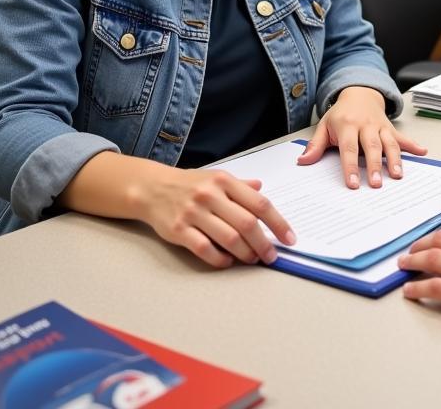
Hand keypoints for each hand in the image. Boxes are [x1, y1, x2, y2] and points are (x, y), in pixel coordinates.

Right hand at [136, 164, 295, 269]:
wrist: (152, 188)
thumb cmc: (189, 184)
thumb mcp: (216, 177)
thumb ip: (239, 186)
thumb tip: (261, 188)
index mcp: (224, 181)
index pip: (259, 203)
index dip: (278, 223)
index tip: (289, 239)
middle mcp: (211, 195)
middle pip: (246, 224)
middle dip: (264, 244)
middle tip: (271, 256)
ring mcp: (194, 213)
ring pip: (229, 239)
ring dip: (245, 254)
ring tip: (252, 259)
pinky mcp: (179, 230)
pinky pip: (205, 249)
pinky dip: (220, 259)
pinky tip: (228, 261)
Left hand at [297, 85, 426, 187]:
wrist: (359, 92)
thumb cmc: (341, 113)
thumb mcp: (324, 125)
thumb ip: (316, 145)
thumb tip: (303, 161)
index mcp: (347, 125)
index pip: (349, 148)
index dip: (350, 167)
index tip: (353, 184)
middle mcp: (366, 125)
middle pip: (371, 146)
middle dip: (375, 165)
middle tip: (377, 184)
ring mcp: (380, 126)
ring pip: (389, 143)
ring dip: (395, 159)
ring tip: (398, 175)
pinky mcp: (391, 128)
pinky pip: (403, 137)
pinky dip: (413, 145)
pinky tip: (422, 152)